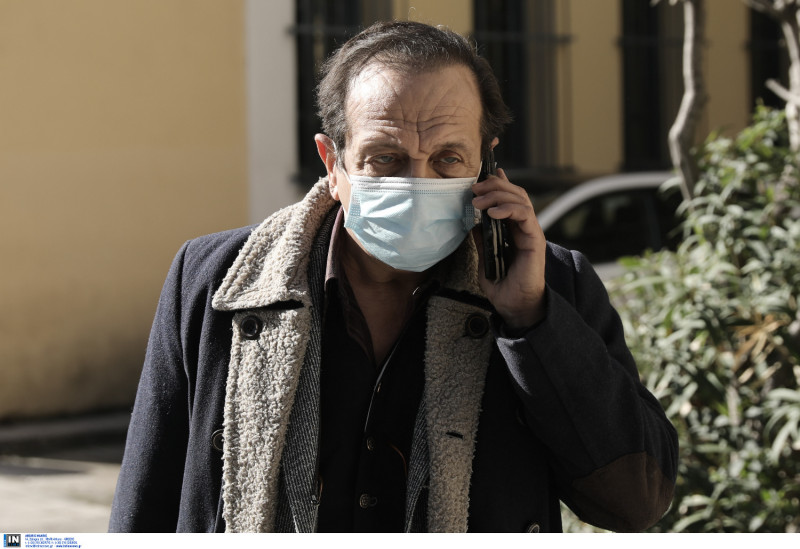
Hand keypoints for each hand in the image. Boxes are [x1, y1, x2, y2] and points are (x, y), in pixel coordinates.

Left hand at [471, 168, 546, 330]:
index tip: (485, 174)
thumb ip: (481, 243)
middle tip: (474, 188)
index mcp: (513, 230)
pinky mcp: (535, 239)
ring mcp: (530, 231)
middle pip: (514, 193)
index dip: (499, 183)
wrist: (515, 306)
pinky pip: (525, 215)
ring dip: (497, 194)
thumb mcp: (485, 261)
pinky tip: (491, 214)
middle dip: (494, 186)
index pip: (509, 199)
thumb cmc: (503, 286)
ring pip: (520, 199)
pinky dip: (508, 209)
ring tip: (478, 201)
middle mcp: (524, 227)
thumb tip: (473, 226)